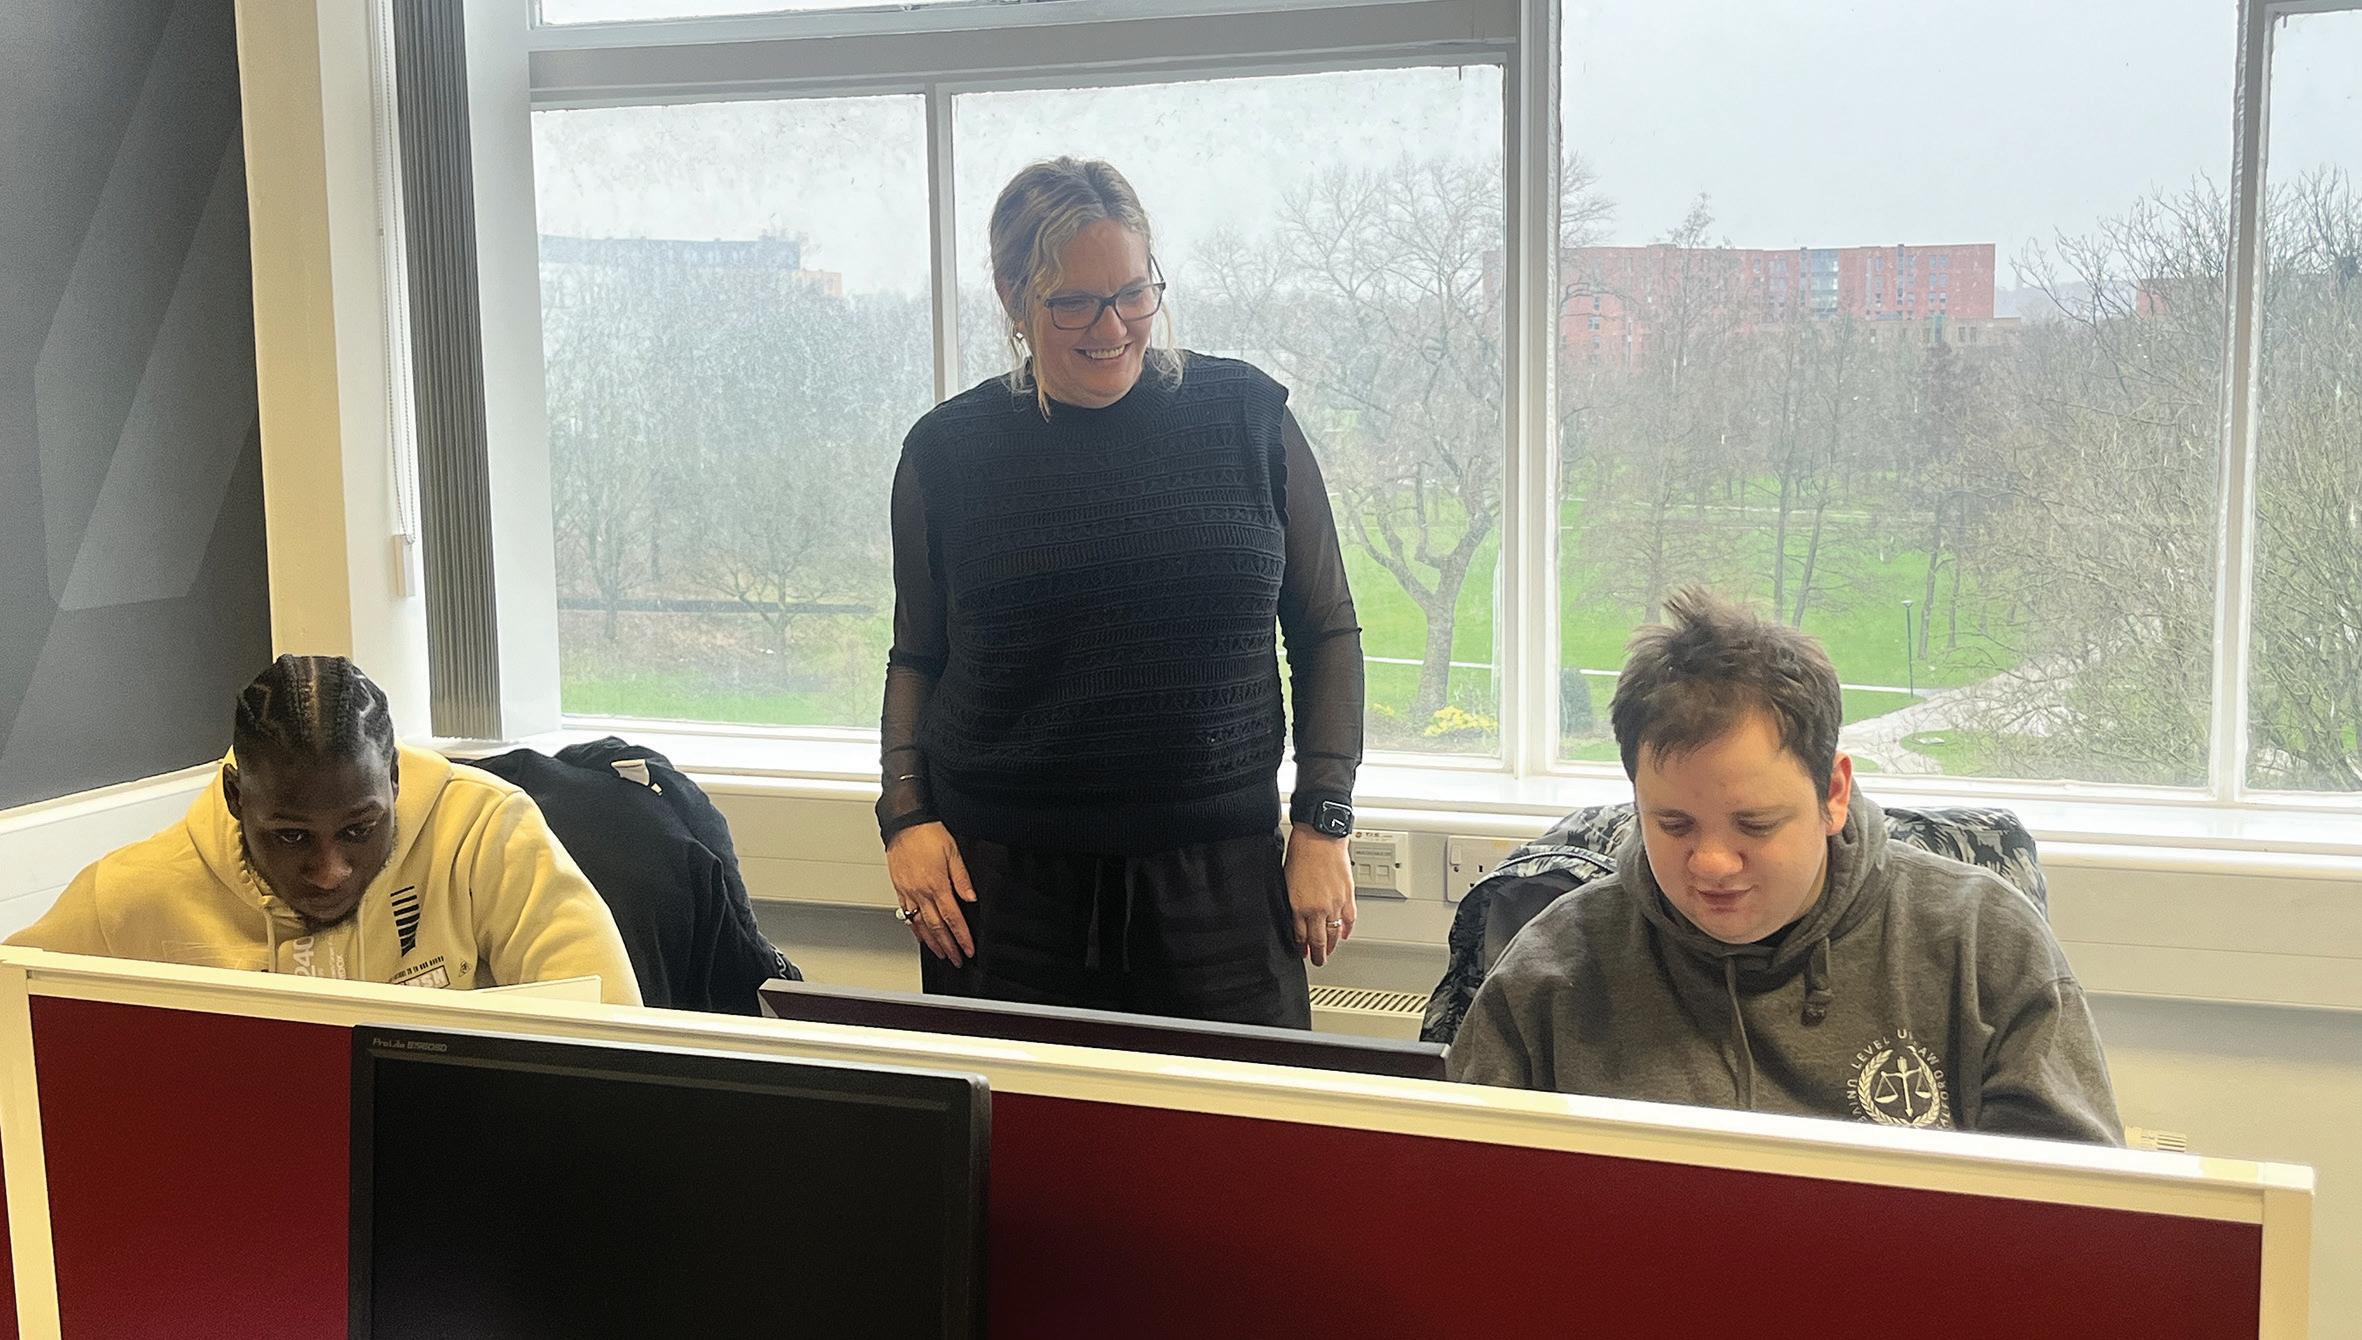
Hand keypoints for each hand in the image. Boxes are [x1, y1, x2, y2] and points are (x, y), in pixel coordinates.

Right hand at [884, 822, 976, 964]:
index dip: (962, 936)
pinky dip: (915, 928)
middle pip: (937, 926)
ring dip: (932, 942)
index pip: (953, 918)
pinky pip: (907, 914)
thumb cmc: (928, 834)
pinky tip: (920, 935)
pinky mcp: (900, 889)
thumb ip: (962, 878)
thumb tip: (971, 898)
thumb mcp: (953, 853)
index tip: (968, 949)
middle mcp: (921, 892)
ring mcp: (908, 892)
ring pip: (920, 924)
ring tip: (941, 953)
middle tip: (956, 959)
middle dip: (948, 946)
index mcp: (937, 884)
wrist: (904, 824)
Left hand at [1284, 825, 1355, 966]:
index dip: (1301, 948)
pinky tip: (1344, 934)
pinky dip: (1347, 929)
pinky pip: (1349, 919)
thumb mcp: (1287, 882)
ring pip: (1334, 934)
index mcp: (1298, 906)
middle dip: (1317, 955)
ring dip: (1332, 946)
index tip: (1302, 954)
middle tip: (1318, 961)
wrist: (1319, 837)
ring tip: (1329, 953)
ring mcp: (1334, 904)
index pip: (1300, 936)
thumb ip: (1293, 902)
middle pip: (1318, 940)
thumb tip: (1296, 915)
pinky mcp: (1348, 896)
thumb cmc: (1301, 853)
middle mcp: (1317, 909)